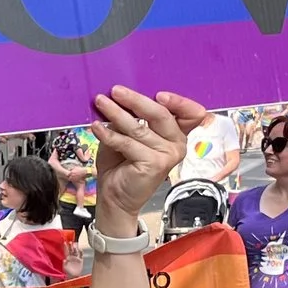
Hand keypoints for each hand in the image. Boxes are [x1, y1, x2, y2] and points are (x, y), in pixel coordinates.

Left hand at [92, 85, 203, 223]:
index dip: (179, 101)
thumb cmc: (121, 164)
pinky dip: (110, 134)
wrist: (115, 197)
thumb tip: (120, 97)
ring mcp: (168, 155)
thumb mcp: (126, 134)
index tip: (158, 94)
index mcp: (176, 134)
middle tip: (116, 91)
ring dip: (117, 113)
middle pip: (161, 114)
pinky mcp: (155, 164)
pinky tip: (97, 128)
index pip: (191, 113)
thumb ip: (130, 117)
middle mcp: (177, 144)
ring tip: (101, 103)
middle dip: (136, 100)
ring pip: (140, 127)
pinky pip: (128, 143)